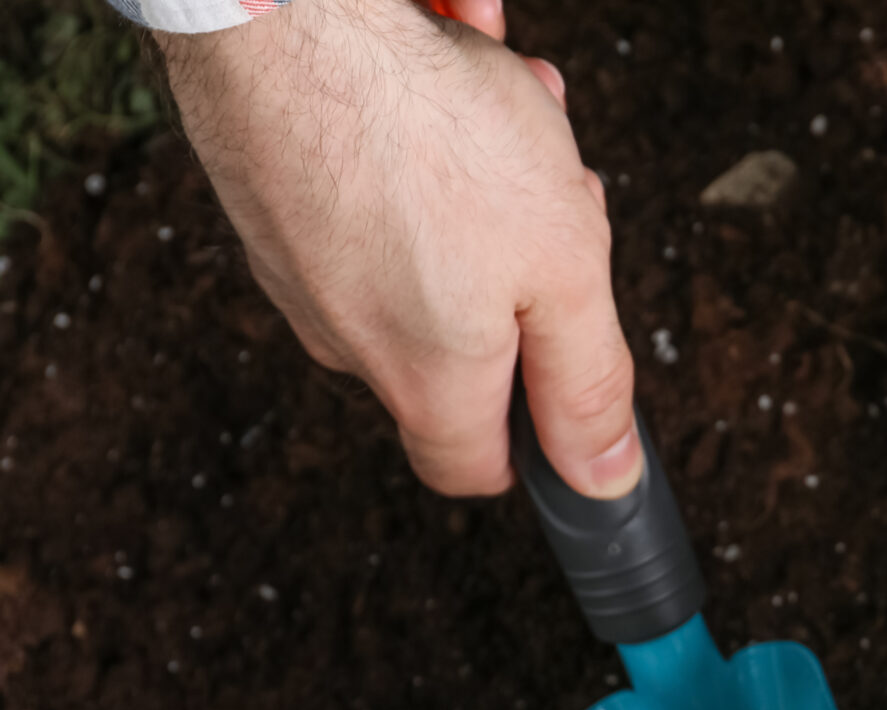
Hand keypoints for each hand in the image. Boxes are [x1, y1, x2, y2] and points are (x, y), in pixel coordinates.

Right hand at [159, 0, 638, 497]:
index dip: (532, 437)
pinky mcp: (273, 200)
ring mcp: (300, 270)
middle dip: (532, 274)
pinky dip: (425, 149)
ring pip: (431, 257)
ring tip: (511, 111)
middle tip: (560, 196)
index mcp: (425, 379)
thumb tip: (602, 477)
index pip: (473, 468)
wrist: (287, 20)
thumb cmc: (428, 131)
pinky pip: (376, 199)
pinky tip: (452, 81)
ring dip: (492, 193)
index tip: (569, 374)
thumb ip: (587, 381)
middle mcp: (349, 341)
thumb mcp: (564, 271)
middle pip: (467, 345)